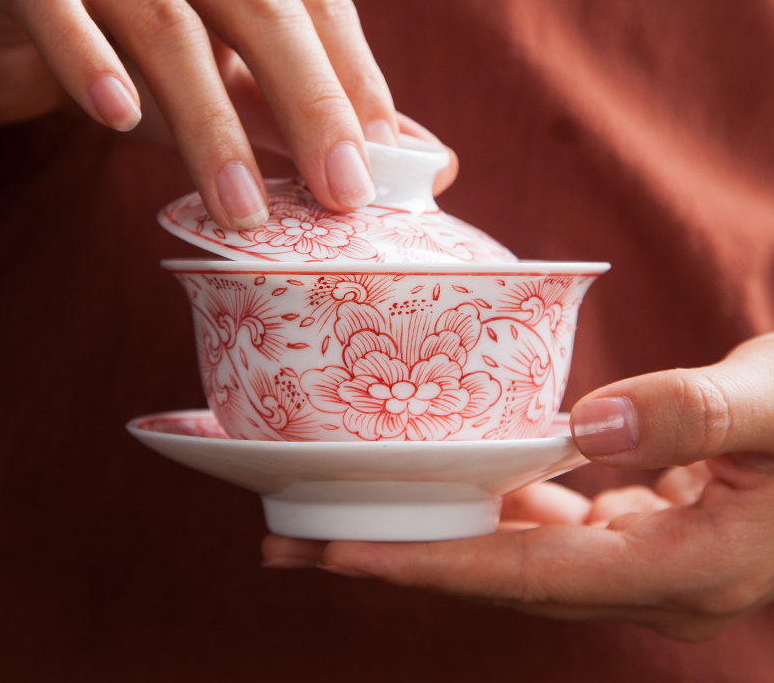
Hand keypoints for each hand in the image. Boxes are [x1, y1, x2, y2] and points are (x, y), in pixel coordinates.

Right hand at [0, 0, 451, 226]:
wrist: (21, 18)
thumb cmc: (146, 43)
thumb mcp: (240, 68)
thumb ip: (317, 104)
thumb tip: (427, 162)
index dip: (356, 82)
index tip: (385, 163)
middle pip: (261, 6)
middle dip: (310, 107)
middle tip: (340, 194)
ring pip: (170, 25)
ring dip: (212, 128)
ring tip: (243, 211)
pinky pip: (57, 6)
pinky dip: (90, 61)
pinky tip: (119, 119)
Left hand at [262, 332, 773, 641]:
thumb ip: (696, 413)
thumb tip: (592, 423)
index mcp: (686, 567)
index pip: (527, 577)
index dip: (427, 567)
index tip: (334, 555)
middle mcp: (655, 580)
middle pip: (501, 577)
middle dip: (399, 557)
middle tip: (297, 540)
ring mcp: (647, 559)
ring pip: (519, 554)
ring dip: (437, 532)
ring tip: (350, 512)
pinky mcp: (642, 532)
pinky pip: (550, 527)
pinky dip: (496, 505)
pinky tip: (455, 477)